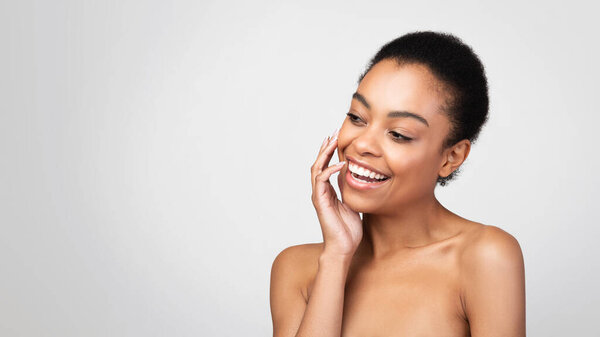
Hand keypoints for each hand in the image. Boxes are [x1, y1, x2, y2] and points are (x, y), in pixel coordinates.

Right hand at [311, 129, 362, 258]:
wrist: (343, 248)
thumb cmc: (348, 230)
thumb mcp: (353, 204)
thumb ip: (351, 191)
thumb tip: (359, 178)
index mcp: (328, 191)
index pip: (325, 166)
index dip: (329, 152)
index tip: (337, 139)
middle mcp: (321, 191)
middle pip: (318, 163)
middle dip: (325, 147)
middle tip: (333, 133)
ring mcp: (319, 196)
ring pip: (316, 168)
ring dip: (324, 154)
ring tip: (333, 141)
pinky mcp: (320, 201)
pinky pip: (321, 180)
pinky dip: (330, 169)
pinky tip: (341, 163)